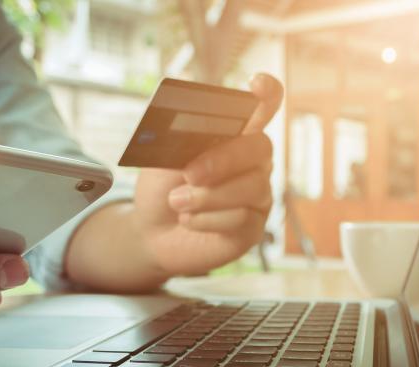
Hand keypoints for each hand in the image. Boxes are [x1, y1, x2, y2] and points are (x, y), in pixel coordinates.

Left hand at [134, 73, 283, 274]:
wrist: (151, 232)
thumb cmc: (162, 189)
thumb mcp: (163, 159)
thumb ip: (183, 140)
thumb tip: (192, 117)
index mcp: (234, 136)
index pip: (262, 108)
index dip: (267, 94)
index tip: (257, 83)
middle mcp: (253, 163)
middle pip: (260, 147)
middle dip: (225, 159)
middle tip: (190, 173)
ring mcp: (257, 196)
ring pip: (253, 187)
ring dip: (208, 196)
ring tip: (177, 201)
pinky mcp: (253, 227)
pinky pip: (242, 219)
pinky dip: (207, 220)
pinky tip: (188, 220)